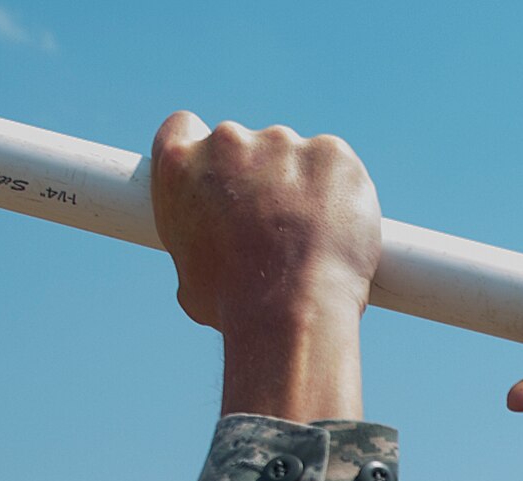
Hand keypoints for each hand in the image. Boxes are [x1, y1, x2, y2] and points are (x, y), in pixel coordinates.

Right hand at [150, 114, 379, 419]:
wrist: (290, 310)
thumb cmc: (235, 307)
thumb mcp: (191, 281)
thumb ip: (197, 247)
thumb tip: (207, 262)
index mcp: (180, 163)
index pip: (184, 129)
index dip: (206, 156)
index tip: (223, 181)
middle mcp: (227, 141)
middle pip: (247, 148)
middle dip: (262, 181)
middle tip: (280, 230)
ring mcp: (282, 142)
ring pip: (297, 160)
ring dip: (306, 189)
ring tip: (314, 242)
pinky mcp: (331, 153)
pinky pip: (338, 168)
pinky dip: (343, 193)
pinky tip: (341, 233)